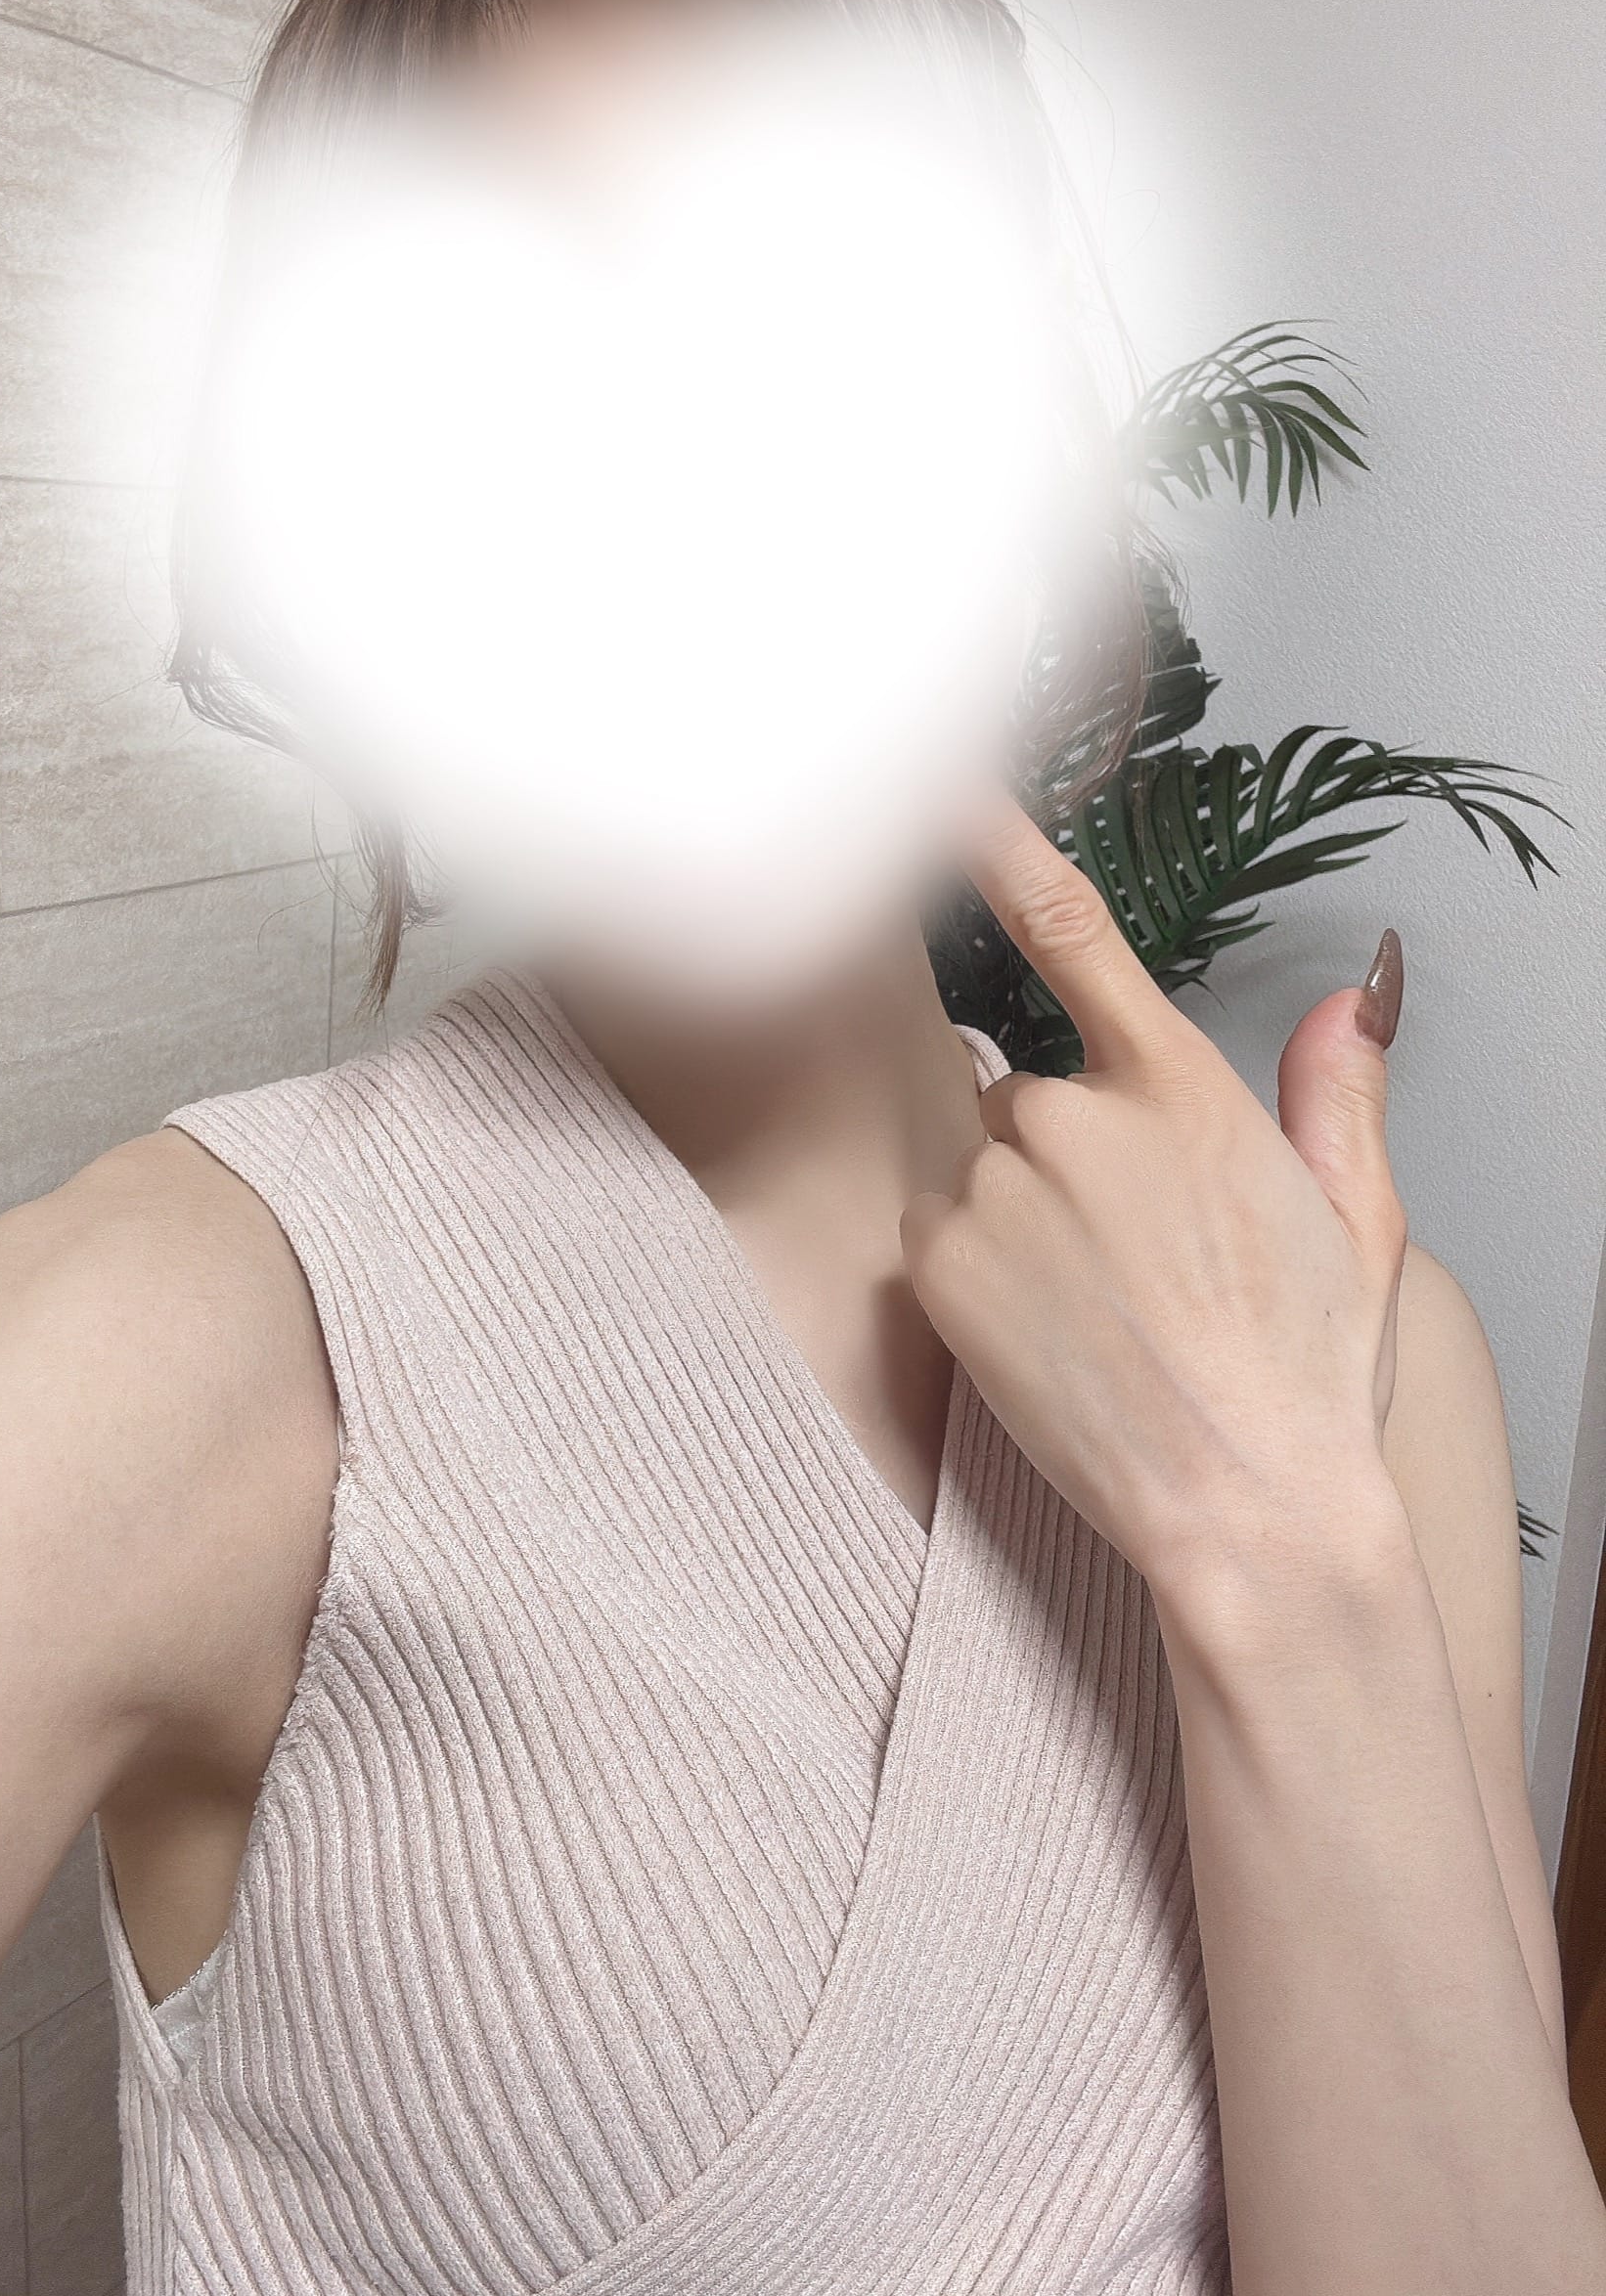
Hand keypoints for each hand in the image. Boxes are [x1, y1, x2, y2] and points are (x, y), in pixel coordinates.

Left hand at [901, 795, 1411, 1608]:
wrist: (1244, 1503)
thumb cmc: (1303, 1372)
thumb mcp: (1355, 1218)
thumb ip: (1340, 1093)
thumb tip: (1349, 1002)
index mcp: (1180, 1088)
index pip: (1071, 933)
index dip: (997, 848)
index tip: (943, 792)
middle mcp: (1077, 1119)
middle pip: (1028, 1092)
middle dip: (1066, 1153)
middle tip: (1137, 1255)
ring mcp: (1000, 1190)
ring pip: (985, 1168)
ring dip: (1021, 1216)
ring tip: (1100, 1307)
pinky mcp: (942, 1262)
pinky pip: (940, 1232)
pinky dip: (977, 1271)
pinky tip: (1051, 1330)